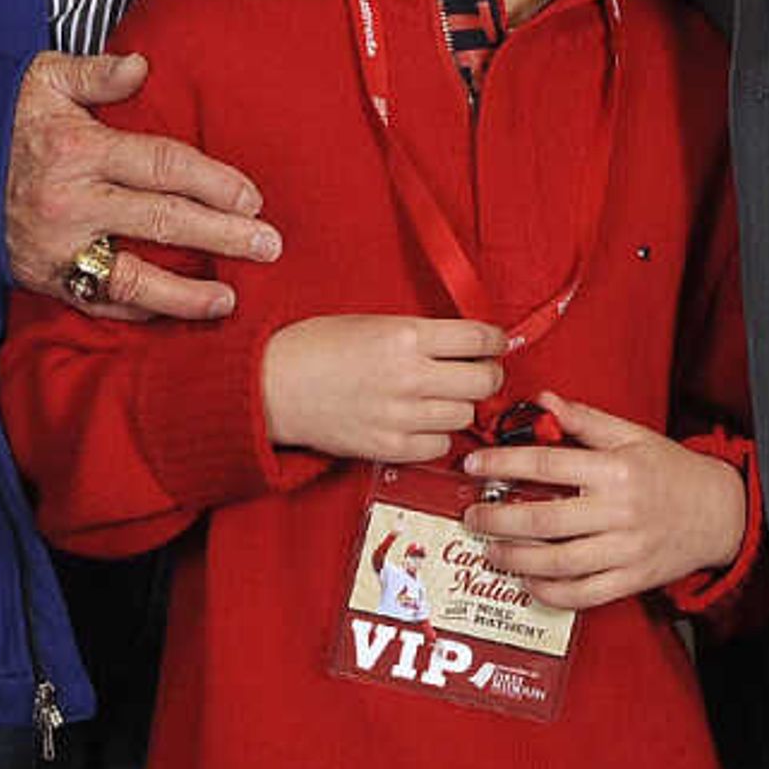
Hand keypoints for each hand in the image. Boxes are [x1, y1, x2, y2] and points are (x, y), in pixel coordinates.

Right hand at [4, 50, 276, 321]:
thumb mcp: (43, 78)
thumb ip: (97, 74)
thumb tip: (144, 65)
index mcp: (78, 150)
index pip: (161, 165)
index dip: (212, 181)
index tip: (251, 195)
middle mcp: (70, 204)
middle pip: (162, 222)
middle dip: (222, 236)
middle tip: (269, 245)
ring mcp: (56, 248)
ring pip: (132, 279)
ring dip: (186, 295)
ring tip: (231, 300)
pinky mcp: (42, 277)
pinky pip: (98, 302)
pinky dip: (139, 312)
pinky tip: (175, 314)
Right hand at [262, 316, 509, 462]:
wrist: (273, 385)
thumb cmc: (317, 347)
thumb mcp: (374, 321)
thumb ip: (423, 332)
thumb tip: (469, 341)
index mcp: (407, 336)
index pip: (480, 338)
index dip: (496, 340)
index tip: (495, 343)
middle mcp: (410, 377)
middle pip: (484, 381)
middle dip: (487, 373)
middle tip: (477, 370)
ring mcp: (400, 417)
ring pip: (464, 415)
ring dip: (459, 405)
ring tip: (440, 395)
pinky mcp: (388, 448)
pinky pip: (439, 446)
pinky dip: (436, 435)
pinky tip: (420, 421)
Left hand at [458, 392, 747, 608]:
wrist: (719, 512)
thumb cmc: (672, 471)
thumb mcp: (632, 435)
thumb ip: (584, 419)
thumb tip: (542, 400)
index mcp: (616, 470)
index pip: (548, 463)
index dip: (504, 463)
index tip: (475, 465)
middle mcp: (619, 512)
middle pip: (544, 519)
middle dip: (497, 520)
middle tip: (472, 517)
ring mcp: (624, 551)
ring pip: (557, 562)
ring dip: (515, 559)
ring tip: (492, 550)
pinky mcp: (631, 580)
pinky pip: (582, 594)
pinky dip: (549, 592)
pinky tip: (528, 580)